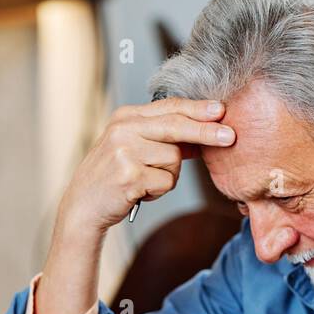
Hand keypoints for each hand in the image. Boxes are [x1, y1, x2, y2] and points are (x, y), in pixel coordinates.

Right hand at [60, 97, 235, 233]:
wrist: (83, 205)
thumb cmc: (113, 177)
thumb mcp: (133, 148)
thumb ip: (163, 138)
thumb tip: (204, 133)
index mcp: (126, 117)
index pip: (169, 107)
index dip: (198, 109)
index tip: (221, 110)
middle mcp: (124, 129)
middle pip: (177, 126)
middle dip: (206, 133)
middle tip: (231, 136)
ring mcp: (125, 152)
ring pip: (174, 160)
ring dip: (168, 177)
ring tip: (146, 182)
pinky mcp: (129, 176)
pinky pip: (166, 182)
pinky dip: (159, 191)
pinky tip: (140, 192)